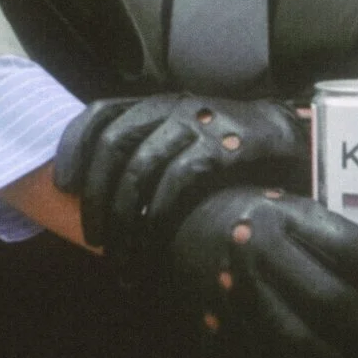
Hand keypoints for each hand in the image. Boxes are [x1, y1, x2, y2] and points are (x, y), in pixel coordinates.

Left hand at [54, 95, 308, 259]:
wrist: (294, 139)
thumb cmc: (229, 150)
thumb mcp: (182, 142)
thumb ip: (147, 154)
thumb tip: (101, 196)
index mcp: (156, 104)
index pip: (100, 115)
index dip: (74, 146)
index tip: (63, 184)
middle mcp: (172, 107)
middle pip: (114, 146)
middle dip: (97, 197)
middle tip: (94, 238)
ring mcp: (198, 124)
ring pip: (140, 168)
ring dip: (124, 217)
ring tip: (121, 254)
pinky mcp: (224, 145)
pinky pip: (178, 179)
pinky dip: (159, 210)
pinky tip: (154, 235)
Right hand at [169, 184, 357, 357]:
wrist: (192, 235)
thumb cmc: (272, 229)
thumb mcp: (306, 217)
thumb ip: (348, 254)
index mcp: (289, 215)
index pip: (353, 252)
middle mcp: (260, 251)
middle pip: (331, 303)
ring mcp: (236, 293)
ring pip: (301, 347)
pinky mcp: (221, 330)